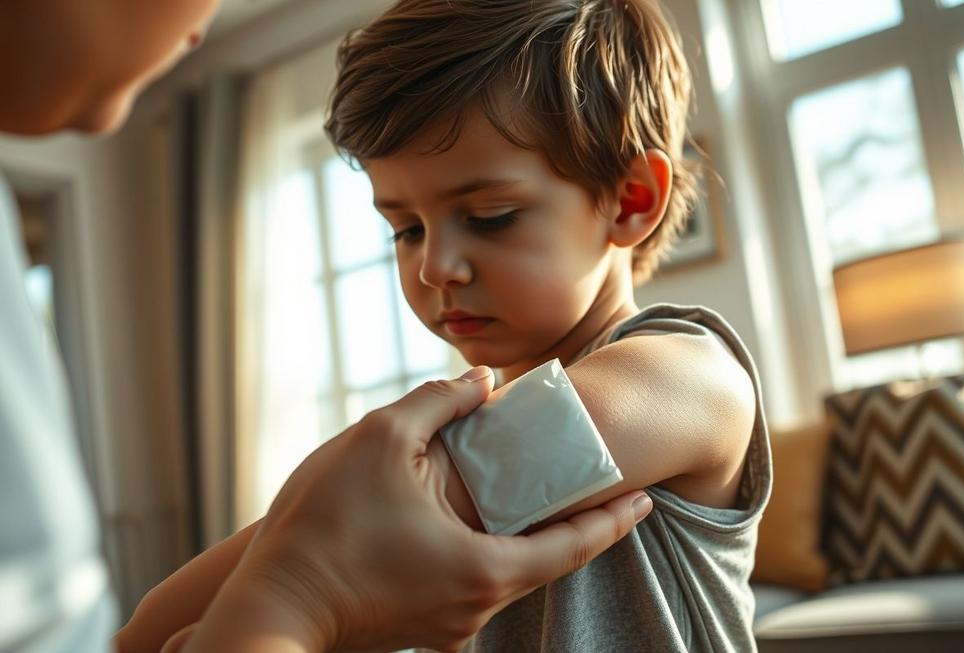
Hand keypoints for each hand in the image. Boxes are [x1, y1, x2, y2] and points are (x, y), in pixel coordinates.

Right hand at [183, 366, 652, 652]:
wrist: (269, 607)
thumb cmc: (325, 525)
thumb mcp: (381, 440)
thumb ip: (439, 401)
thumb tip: (477, 380)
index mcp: (486, 568)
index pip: (573, 544)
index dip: (613, 519)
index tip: (645, 499)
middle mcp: (477, 606)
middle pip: (546, 562)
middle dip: (577, 524)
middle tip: (602, 489)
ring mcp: (450, 625)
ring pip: (506, 573)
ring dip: (524, 535)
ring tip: (536, 495)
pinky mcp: (422, 628)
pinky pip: (471, 582)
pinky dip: (487, 550)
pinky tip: (470, 520)